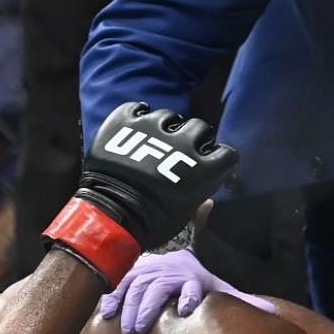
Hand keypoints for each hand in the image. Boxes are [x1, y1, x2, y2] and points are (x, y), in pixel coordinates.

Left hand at [78, 103, 238, 251]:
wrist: (107, 217)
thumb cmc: (150, 225)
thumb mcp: (184, 223)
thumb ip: (199, 208)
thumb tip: (209, 200)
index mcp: (201, 170)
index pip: (226, 153)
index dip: (219, 158)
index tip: (210, 162)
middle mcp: (182, 143)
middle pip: (200, 127)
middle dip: (195, 137)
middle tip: (182, 149)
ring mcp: (151, 129)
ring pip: (168, 115)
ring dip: (166, 126)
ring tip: (155, 138)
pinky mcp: (125, 122)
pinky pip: (136, 108)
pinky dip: (137, 115)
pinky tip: (136, 126)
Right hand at [98, 246, 274, 333]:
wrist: (175, 257)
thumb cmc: (198, 281)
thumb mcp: (220, 288)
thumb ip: (242, 300)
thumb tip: (274, 314)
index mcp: (193, 277)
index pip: (192, 285)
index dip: (189, 295)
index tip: (186, 309)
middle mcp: (169, 273)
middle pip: (158, 287)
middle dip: (150, 306)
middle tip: (140, 329)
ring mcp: (148, 272)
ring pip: (136, 286)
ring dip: (129, 306)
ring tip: (126, 329)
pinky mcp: (132, 274)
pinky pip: (119, 284)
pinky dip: (111, 298)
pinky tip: (104, 313)